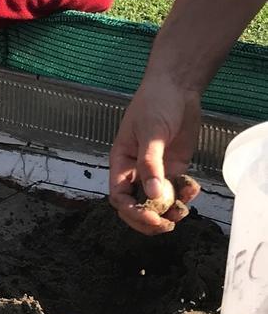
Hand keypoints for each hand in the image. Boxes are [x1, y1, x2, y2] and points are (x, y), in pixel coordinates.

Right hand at [109, 75, 201, 234]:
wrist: (177, 88)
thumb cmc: (155, 103)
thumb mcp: (151, 132)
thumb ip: (150, 164)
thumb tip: (152, 195)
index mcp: (121, 162)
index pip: (119, 196)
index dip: (132, 211)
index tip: (150, 216)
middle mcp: (136, 170)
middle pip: (136, 205)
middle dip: (149, 219)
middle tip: (167, 225)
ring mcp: (156, 171)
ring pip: (158, 203)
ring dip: (169, 212)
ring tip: (183, 211)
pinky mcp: (174, 168)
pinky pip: (177, 191)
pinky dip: (185, 196)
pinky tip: (193, 188)